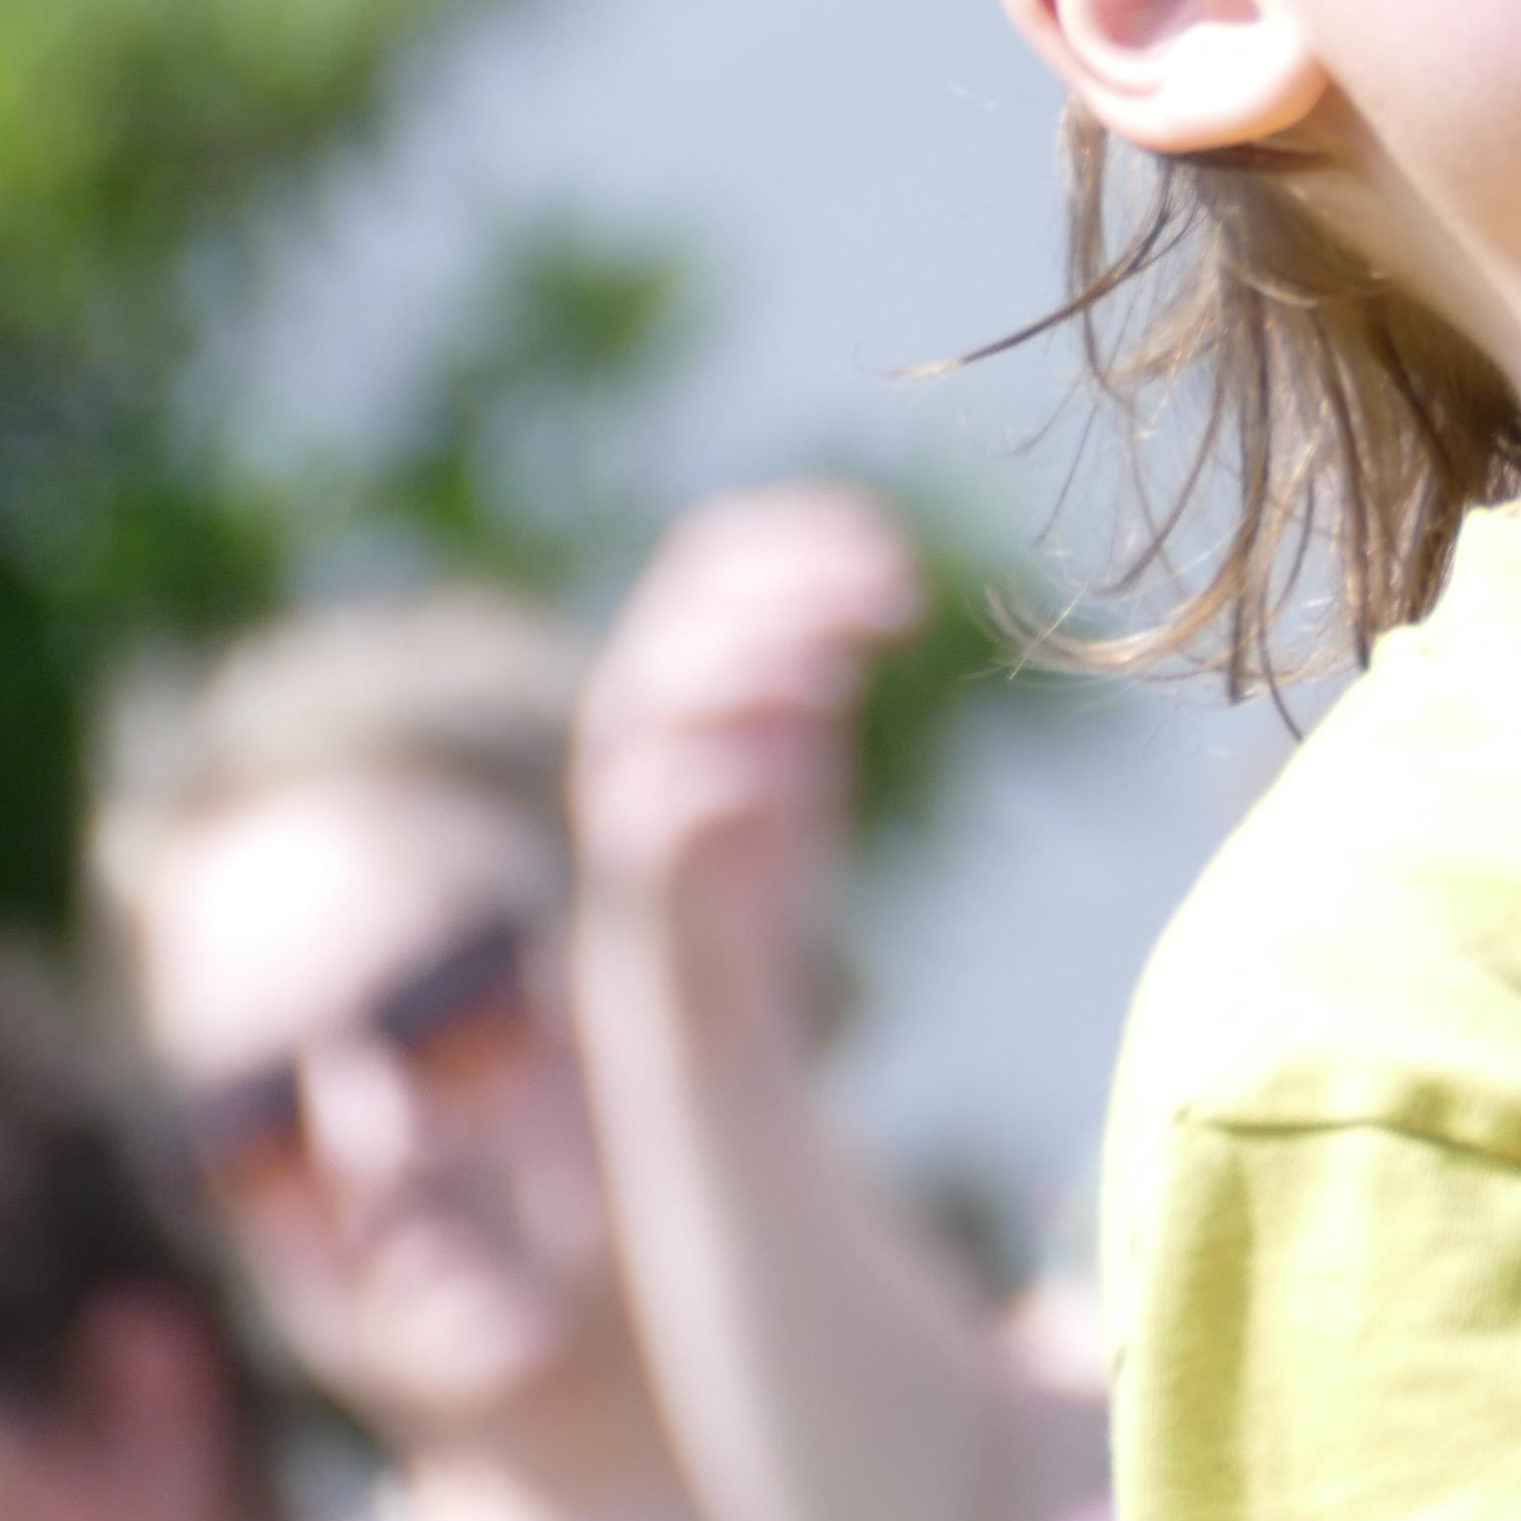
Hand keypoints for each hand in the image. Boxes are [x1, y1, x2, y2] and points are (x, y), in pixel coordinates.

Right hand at [571, 482, 928, 1038]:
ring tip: (843, 674)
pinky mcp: (639, 872)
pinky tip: (792, 765)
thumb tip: (878, 574)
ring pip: (657, 695)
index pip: (709, 551)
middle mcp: (632, 710)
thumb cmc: (761, 844)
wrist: (712, 987)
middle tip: (898, 595)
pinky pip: (655, 808)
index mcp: (667, 658)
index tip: (894, 545)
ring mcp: (623, 789)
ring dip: (753, 665)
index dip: (800, 533)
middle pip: (690, 609)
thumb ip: (816, 654)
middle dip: (796, 588)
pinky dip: (721, 774)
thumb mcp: (802, 727)